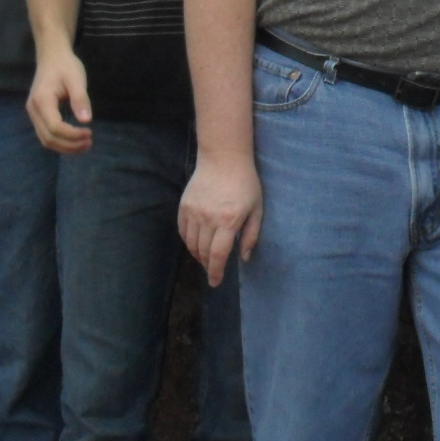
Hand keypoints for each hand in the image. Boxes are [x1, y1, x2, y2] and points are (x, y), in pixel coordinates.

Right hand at [26, 49, 92, 153]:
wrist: (52, 56)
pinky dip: (60, 141)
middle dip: (69, 145)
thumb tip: (86, 120)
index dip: (72, 135)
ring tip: (84, 144)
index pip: (55, 127)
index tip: (90, 133)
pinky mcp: (37, 114)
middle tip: (89, 142)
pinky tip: (74, 139)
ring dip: (65, 146)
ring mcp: (33, 113)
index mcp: (42, 100)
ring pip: (45, 139)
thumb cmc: (65, 66)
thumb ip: (80, 99)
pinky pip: (46, 133)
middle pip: (48, 137)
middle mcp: (33, 109)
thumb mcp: (76, 79)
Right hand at [178, 149, 263, 287]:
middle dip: (207, 265)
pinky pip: (182, 230)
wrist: (223, 157)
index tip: (215, 282)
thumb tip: (244, 258)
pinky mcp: (184, 205)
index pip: (218, 254)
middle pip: (203, 251)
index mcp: (229, 221)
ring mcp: (194, 212)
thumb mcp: (257, 208)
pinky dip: (187, 241)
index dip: (216, 272)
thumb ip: (251, 235)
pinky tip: (194, 244)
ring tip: (204, 259)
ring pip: (191, 243)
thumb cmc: (245, 183)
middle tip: (213, 270)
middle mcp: (208, 218)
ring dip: (197, 255)